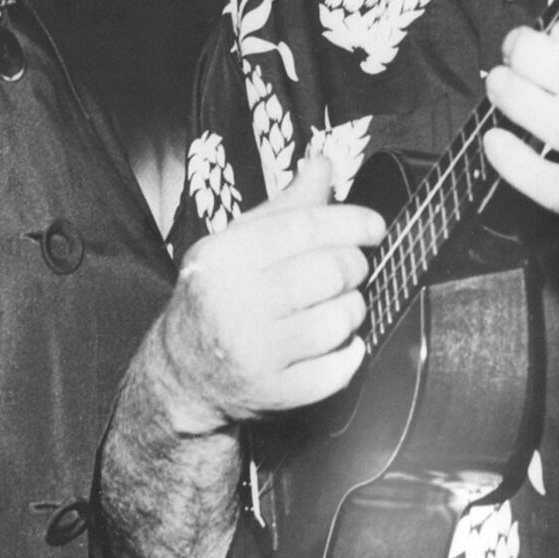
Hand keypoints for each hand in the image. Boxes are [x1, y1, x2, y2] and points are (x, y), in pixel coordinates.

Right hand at [152, 157, 384, 435]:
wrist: (184, 372)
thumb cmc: (219, 294)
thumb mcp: (240, 242)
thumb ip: (287, 206)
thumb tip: (325, 164)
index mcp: (224, 257)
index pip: (303, 227)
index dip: (350, 222)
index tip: (375, 227)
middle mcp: (234, 304)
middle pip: (328, 272)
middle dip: (354, 267)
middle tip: (353, 269)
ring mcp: (254, 353)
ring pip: (339, 320)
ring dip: (353, 310)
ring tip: (341, 306)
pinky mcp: (273, 393)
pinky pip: (338, 368)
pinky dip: (349, 353)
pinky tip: (337, 343)